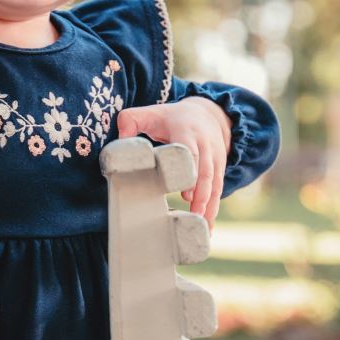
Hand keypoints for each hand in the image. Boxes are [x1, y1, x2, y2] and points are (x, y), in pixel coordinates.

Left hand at [114, 96, 231, 227]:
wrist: (208, 114)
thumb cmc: (172, 118)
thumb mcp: (151, 113)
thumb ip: (130, 120)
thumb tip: (120, 140)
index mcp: (187, 131)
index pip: (190, 152)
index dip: (190, 171)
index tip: (186, 193)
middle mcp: (205, 145)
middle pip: (206, 171)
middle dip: (202, 193)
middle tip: (194, 213)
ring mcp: (215, 157)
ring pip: (215, 183)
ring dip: (210, 205)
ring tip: (203, 227)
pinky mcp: (220, 169)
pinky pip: (218, 189)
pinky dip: (214, 208)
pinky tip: (208, 227)